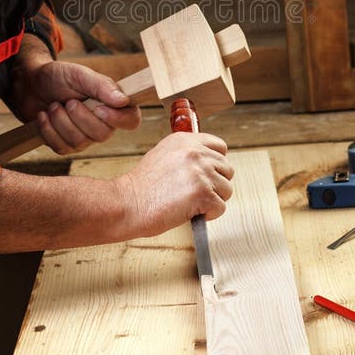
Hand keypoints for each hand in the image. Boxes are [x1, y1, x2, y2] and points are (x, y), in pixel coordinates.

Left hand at [24, 60, 141, 153]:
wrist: (30, 85)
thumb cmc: (59, 77)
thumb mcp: (80, 75)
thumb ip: (102, 86)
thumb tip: (123, 101)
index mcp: (113, 104)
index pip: (131, 120)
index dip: (119, 119)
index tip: (99, 109)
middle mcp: (103, 123)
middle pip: (103, 135)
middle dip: (80, 118)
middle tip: (69, 101)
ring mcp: (84, 137)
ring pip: (80, 142)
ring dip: (61, 122)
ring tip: (54, 106)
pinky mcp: (65, 145)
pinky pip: (61, 148)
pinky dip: (48, 130)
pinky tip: (44, 116)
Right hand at [115, 131, 232, 237]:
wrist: (128, 203)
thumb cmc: (141, 187)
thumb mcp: (163, 155)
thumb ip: (186, 154)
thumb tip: (208, 164)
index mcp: (186, 140)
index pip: (220, 146)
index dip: (216, 164)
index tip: (207, 175)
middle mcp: (195, 152)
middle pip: (227, 169)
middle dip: (215, 185)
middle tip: (194, 194)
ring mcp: (201, 172)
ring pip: (226, 189)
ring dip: (212, 200)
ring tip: (189, 203)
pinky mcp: (203, 193)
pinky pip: (220, 207)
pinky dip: (208, 215)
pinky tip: (189, 212)